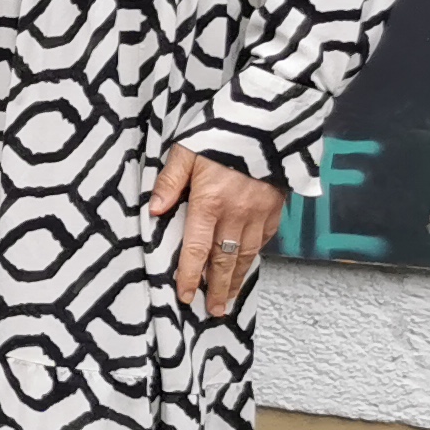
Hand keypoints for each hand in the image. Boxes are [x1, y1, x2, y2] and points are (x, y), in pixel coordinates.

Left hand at [147, 142, 282, 314]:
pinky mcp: (275, 207)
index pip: (196, 249)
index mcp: (210, 202)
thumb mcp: (186, 150)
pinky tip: (247, 264)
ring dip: (237, 278)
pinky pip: (265, 238)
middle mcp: (237, 213)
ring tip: (229, 297)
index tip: (185, 295)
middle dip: (218, 289)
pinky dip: (255, 255)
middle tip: (212, 310)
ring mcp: (260, 212)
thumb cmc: (222, 132)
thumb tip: (154, 210)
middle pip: (225, 260)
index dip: (190, 275)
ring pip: (247, 254)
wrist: (269, 119)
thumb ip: (169, 182)